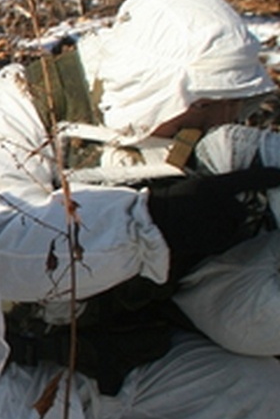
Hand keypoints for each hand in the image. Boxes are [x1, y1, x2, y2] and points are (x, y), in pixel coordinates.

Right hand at [146, 166, 279, 277]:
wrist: (151, 223)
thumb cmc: (171, 202)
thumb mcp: (194, 187)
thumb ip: (217, 189)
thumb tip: (237, 195)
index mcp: (212, 186)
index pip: (249, 179)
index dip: (268, 176)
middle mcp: (219, 205)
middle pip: (239, 210)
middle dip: (229, 212)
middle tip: (206, 211)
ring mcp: (218, 225)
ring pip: (232, 226)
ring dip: (222, 225)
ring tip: (198, 223)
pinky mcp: (215, 242)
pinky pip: (225, 239)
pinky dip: (216, 237)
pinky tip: (198, 233)